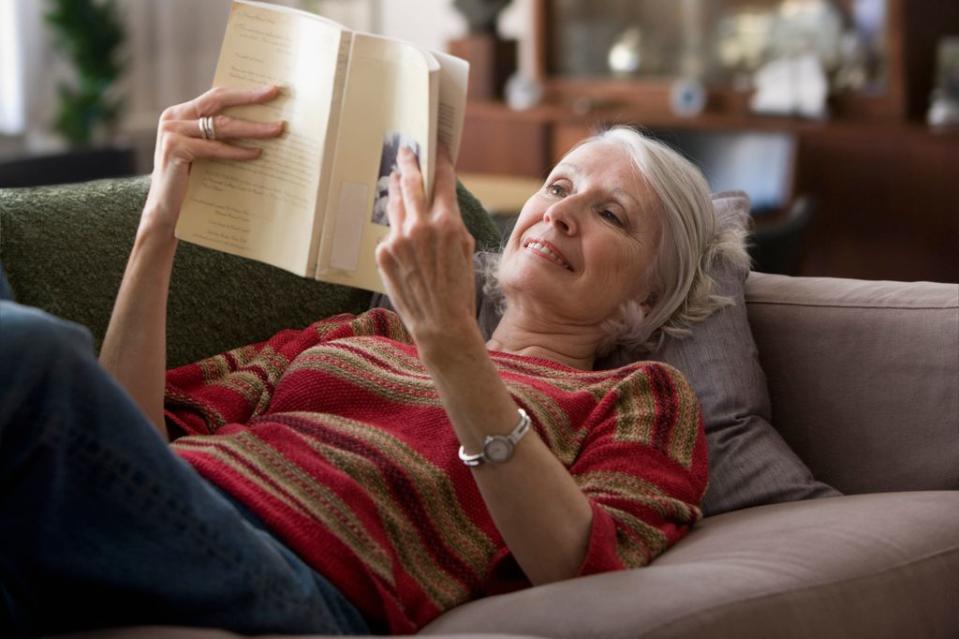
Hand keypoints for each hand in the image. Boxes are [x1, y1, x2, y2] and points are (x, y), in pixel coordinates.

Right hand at [141, 84, 284, 236]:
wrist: (166, 211)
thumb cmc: (191, 183)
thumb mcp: (204, 153)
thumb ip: (219, 137)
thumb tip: (260, 126)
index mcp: (180, 114)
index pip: (215, 97)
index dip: (243, 93)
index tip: (269, 89)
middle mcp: (173, 118)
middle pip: (218, 102)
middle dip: (249, 98)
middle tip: (275, 94)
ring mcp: (172, 132)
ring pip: (221, 126)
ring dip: (253, 127)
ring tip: (277, 129)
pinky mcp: (174, 149)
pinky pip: (215, 148)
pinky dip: (238, 151)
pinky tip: (257, 153)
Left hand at [375, 145, 477, 349]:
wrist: (440, 324)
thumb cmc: (459, 289)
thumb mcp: (465, 249)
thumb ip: (451, 222)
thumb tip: (440, 203)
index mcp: (447, 223)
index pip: (442, 180)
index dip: (440, 160)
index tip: (437, 147)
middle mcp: (420, 226)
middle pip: (411, 182)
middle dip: (409, 161)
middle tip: (407, 150)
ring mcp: (398, 239)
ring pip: (395, 203)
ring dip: (397, 189)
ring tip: (397, 179)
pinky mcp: (383, 253)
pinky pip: (390, 233)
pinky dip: (396, 231)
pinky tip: (402, 238)